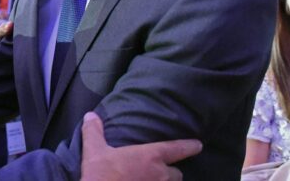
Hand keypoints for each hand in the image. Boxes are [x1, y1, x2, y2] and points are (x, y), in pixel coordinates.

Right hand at [80, 112, 201, 180]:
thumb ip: (94, 131)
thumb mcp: (94, 150)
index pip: (176, 149)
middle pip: (177, 174)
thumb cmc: (101, 175)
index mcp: (150, 157)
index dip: (189, 146)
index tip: (198, 145)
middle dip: (171, 172)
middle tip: (162, 170)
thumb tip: (90, 115)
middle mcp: (160, 174)